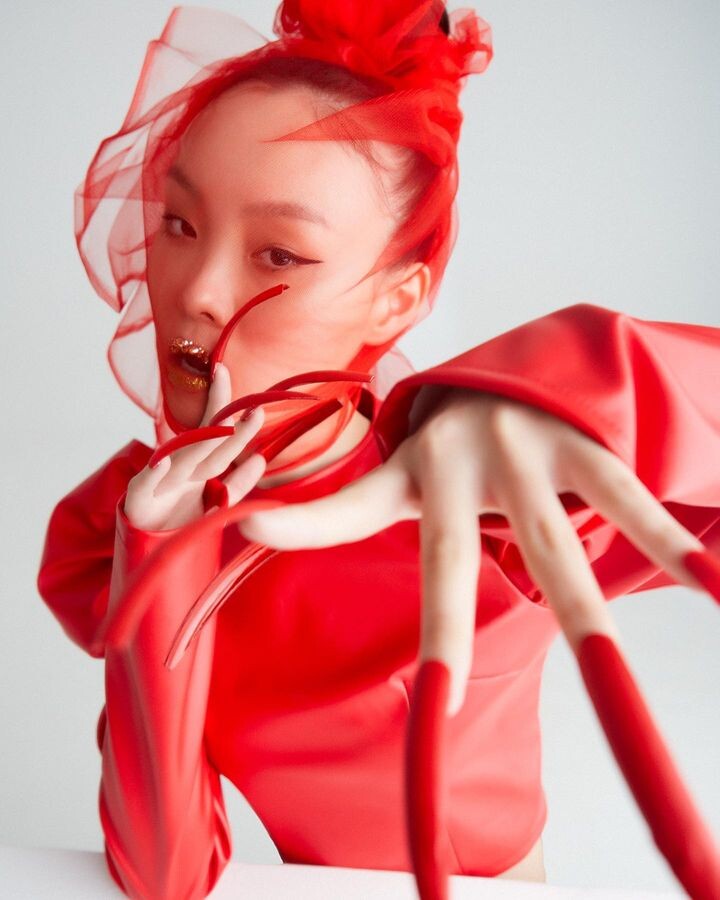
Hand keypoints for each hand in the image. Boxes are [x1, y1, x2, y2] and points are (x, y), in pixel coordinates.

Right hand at [124, 363, 267, 530]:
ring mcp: (157, 480)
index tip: (227, 370)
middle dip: (232, 425)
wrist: (144, 545)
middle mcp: (178, 465)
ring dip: (203, 443)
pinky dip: (153, 474)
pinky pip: (144, 486)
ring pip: (183, 460)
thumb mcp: (213, 501)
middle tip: (257, 409)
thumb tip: (260, 459)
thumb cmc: (178, 516)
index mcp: (195, 463)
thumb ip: (237, 483)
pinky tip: (161, 462)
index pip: (212, 428)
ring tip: (226, 425)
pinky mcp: (137, 501)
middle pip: (208, 443)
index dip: (222, 402)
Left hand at [237, 386, 707, 715]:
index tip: (252, 528)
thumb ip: (347, 513)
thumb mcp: (403, 481)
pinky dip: (665, 541)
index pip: (343, 507)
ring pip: (549, 544)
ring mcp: (518, 454)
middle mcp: (453, 462)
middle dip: (445, 635)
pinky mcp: (575, 445)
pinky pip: (621, 497)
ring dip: (583, 613)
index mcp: (402, 473)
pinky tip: (709, 580)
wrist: (517, 373)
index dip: (301, 522)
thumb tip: (260, 537)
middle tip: (435, 704)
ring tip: (606, 670)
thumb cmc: (449, 451)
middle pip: (450, 566)